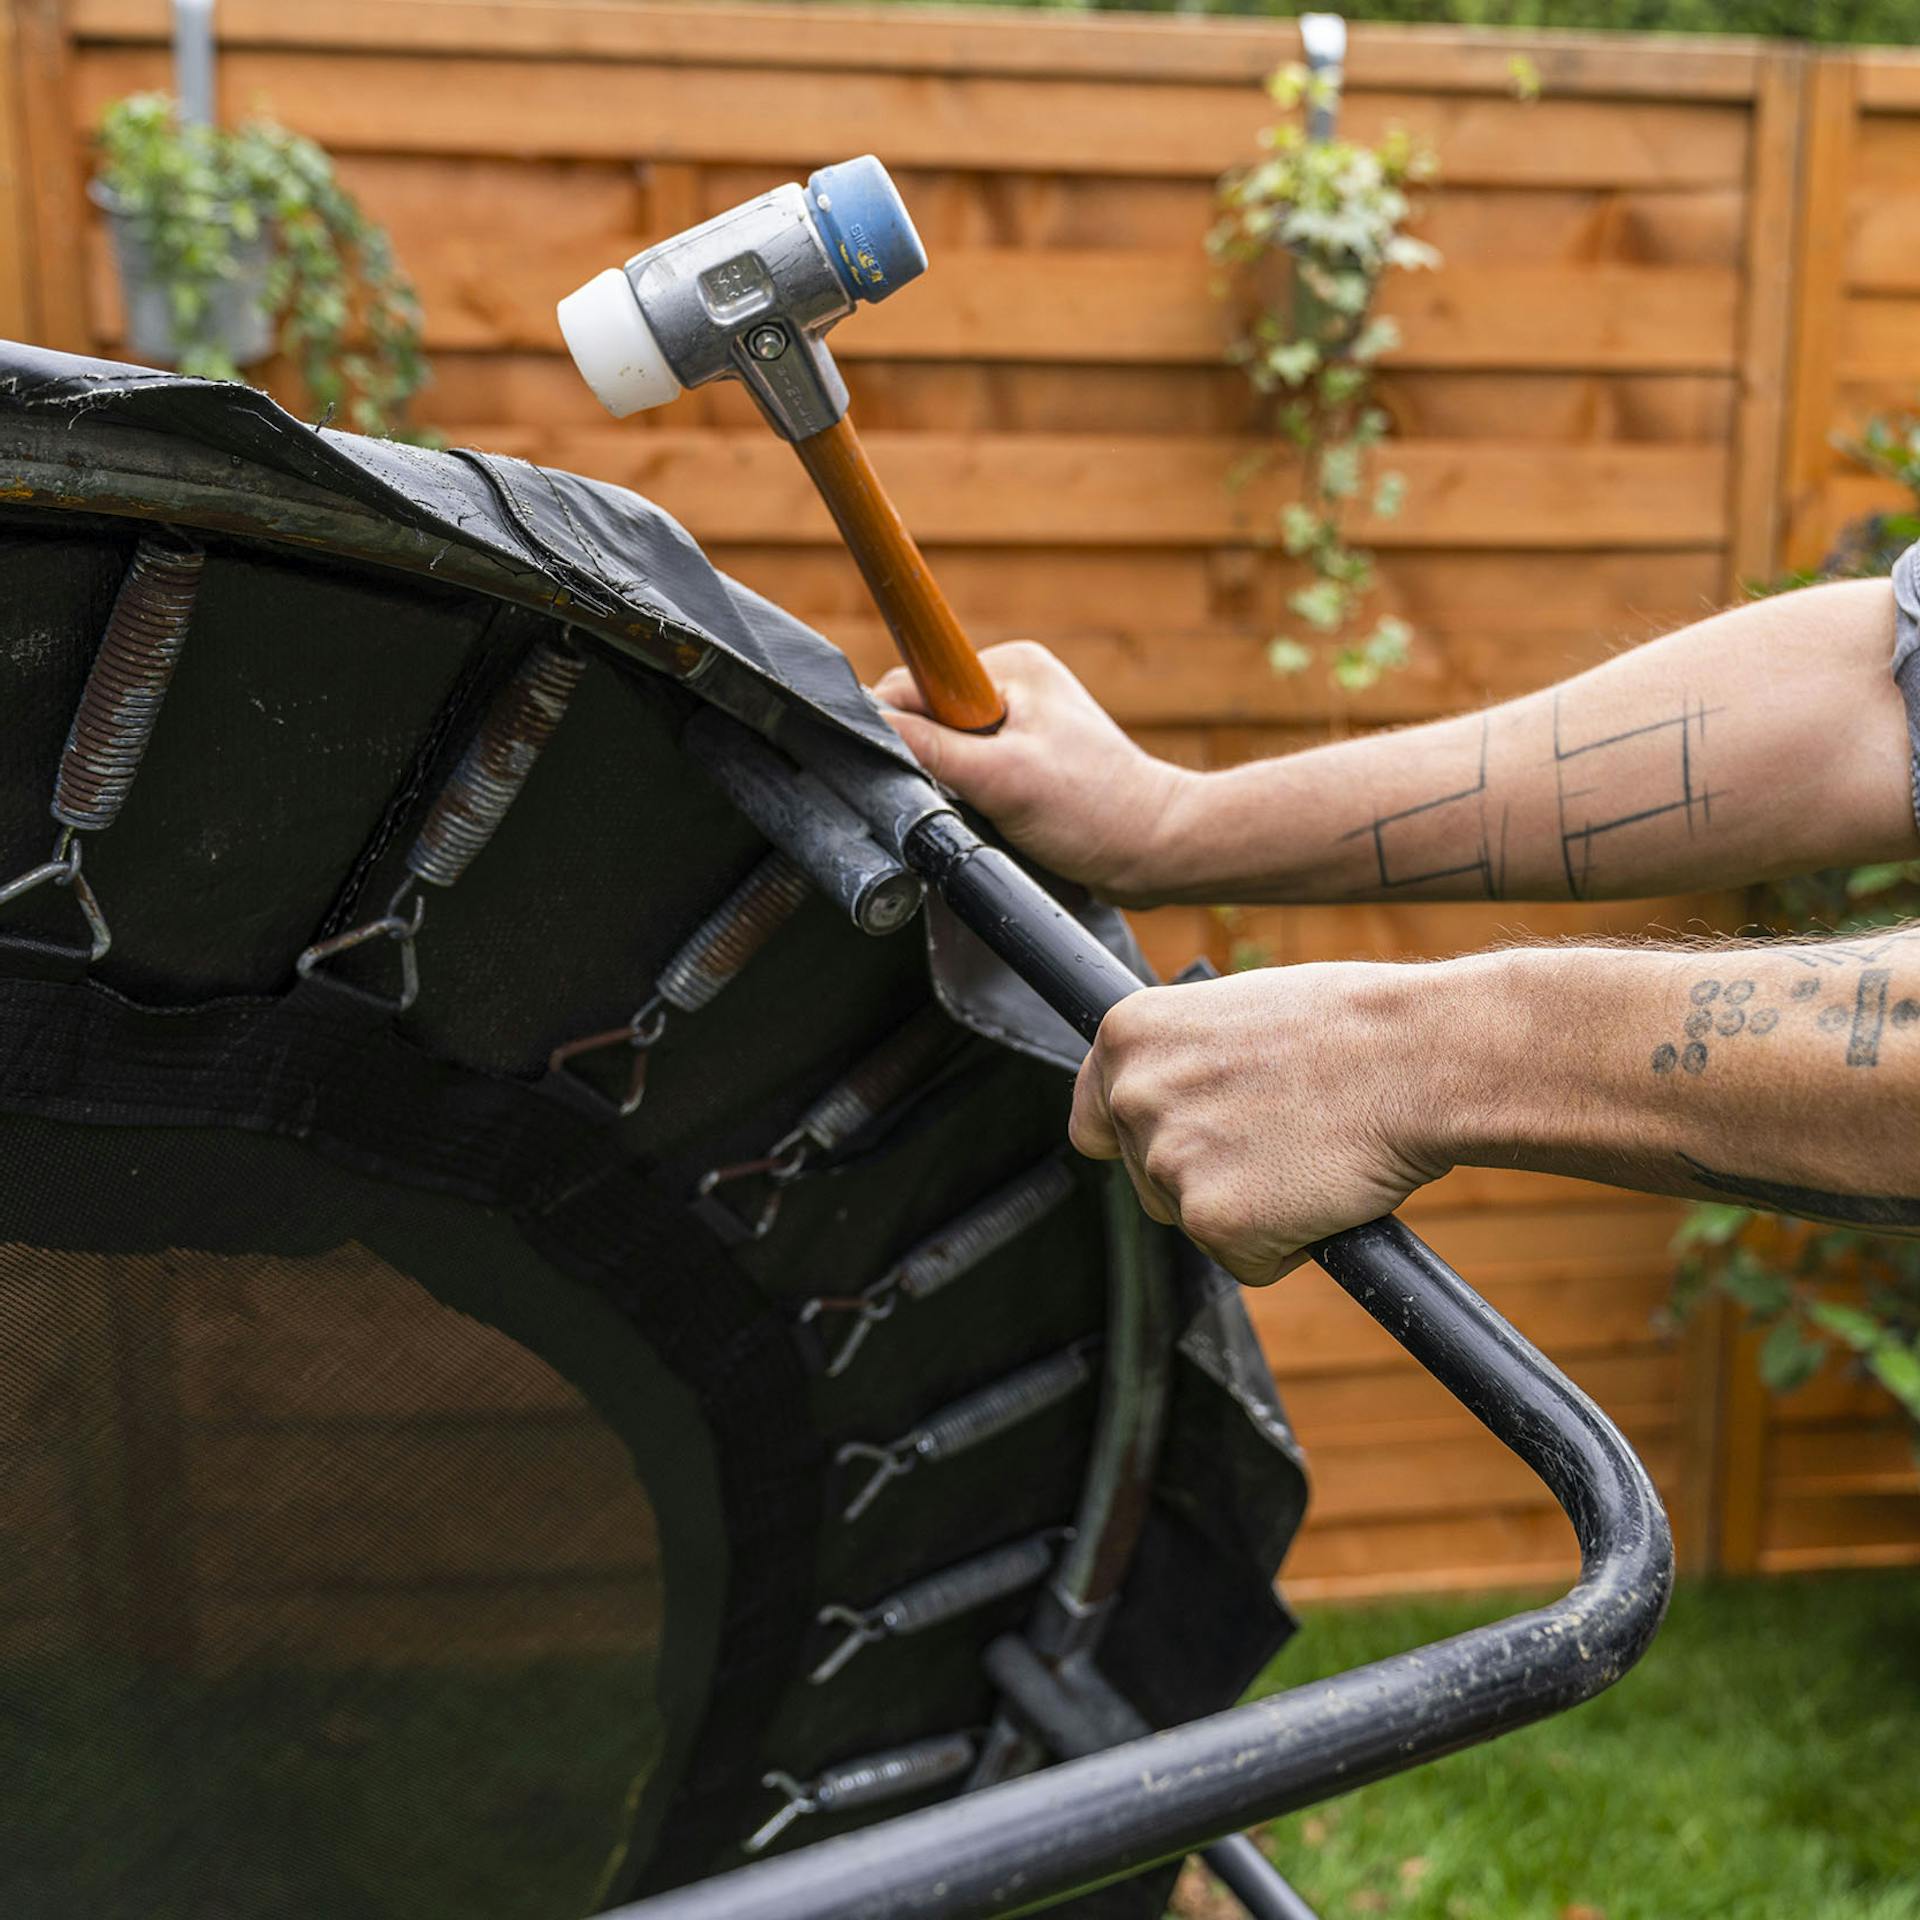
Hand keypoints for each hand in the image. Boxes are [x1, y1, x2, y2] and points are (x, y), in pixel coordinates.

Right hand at [874, 642, 1195, 905]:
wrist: (1154, 851)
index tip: (910, 768)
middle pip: (928, 716)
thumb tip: (868, 722)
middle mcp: (1015, 684)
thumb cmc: (1095, 811)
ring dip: (954, 783)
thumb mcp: (1001, 778)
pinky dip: (972, 796)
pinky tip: (1000, 817)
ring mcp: (1022, 721)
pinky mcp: (1026, 757)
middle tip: (970, 797)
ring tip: (994, 810)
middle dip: (932, 760)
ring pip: (946, 749)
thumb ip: (931, 747)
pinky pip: (971, 770)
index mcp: (1011, 665)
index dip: (899, 725)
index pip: (917, 682)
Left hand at [1069, 966, 1451, 1285]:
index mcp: (1129, 1035)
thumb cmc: (1350, 1026)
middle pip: (1147, 1178)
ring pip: (1196, 1221)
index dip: (1135, 1139)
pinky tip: (1323, 1193)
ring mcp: (1168, 1161)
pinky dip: (1286, 1247)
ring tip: (1309, 1154)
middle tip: (1281, 1138)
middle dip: (1207, 1174)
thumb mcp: (1236, 1012)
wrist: (1419, 1057)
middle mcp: (1133, 1096)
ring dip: (1250, 1209)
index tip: (1172, 1145)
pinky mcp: (1215, 1222)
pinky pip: (1245, 1261)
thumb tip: (1173, 1096)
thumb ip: (1186, 1058)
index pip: (1092, 1118)